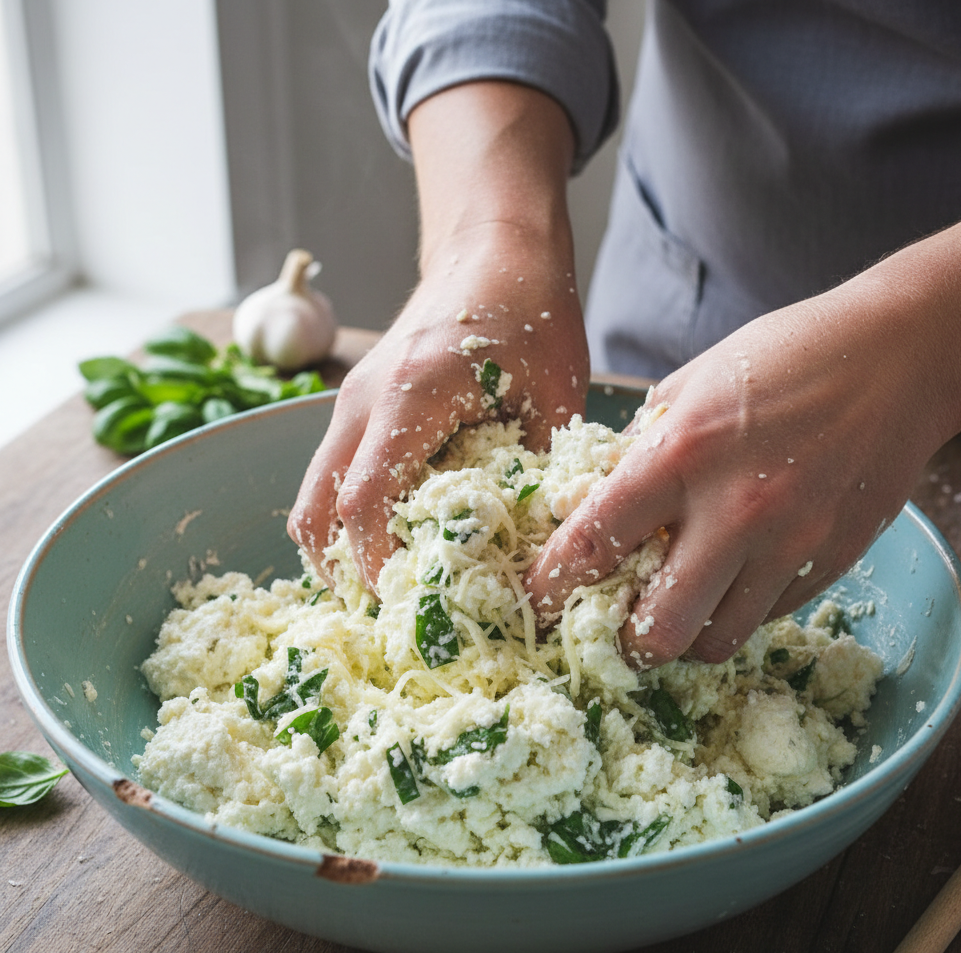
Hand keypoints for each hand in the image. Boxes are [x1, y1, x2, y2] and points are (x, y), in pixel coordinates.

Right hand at [288, 227, 587, 587]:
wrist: (493, 244)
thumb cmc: (532, 309)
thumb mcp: (557, 393)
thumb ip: (544, 471)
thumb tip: (543, 547)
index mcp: (411, 397)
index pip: (364, 502)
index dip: (376, 565)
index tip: (407, 605)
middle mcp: (364, 400)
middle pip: (315, 508)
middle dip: (342, 569)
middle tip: (390, 611)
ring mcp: (353, 399)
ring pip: (315, 491)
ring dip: (340, 544)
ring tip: (392, 584)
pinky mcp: (360, 402)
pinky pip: (333, 471)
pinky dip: (348, 514)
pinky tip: (396, 534)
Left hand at [525, 207, 960, 664]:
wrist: (898, 357)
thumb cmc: (784, 356)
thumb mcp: (689, 383)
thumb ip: (641, 449)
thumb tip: (598, 500)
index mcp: (681, 453)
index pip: (596, 541)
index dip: (555, 582)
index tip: (539, 601)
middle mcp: (734, 510)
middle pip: (659, 628)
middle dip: (628, 641)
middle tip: (618, 628)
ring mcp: (790, 544)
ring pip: (718, 641)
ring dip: (687, 637)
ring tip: (679, 610)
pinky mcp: (831, 562)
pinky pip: (767, 619)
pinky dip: (738, 614)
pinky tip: (734, 581)